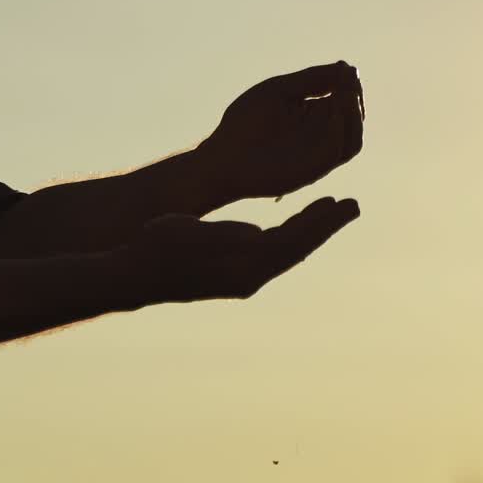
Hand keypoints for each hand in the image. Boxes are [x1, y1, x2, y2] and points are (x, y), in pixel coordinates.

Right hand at [131, 196, 359, 302]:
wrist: (131, 276)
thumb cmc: (154, 249)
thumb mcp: (186, 233)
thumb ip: (225, 234)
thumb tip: (259, 233)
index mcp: (244, 268)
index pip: (294, 242)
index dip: (322, 221)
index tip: (347, 202)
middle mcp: (249, 279)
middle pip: (297, 249)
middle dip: (324, 226)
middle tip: (351, 204)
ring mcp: (240, 281)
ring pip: (285, 253)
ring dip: (307, 231)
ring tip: (327, 211)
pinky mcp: (230, 277)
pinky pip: (270, 256)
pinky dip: (286, 239)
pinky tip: (285, 229)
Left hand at [198, 61, 364, 201]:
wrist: (223, 157)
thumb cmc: (245, 123)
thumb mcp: (280, 91)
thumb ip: (311, 79)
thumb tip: (347, 67)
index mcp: (315, 113)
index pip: (343, 97)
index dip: (349, 82)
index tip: (346, 67)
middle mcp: (322, 134)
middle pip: (353, 114)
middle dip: (352, 94)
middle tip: (347, 77)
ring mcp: (320, 154)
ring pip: (352, 134)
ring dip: (352, 112)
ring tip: (344, 91)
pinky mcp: (315, 169)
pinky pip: (338, 151)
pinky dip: (340, 131)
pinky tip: (333, 112)